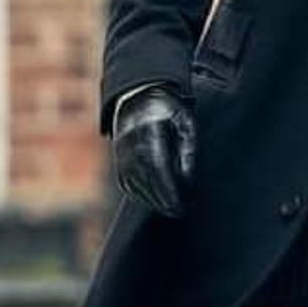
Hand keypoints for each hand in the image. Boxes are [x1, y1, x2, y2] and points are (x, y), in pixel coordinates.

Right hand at [111, 84, 195, 216]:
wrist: (137, 96)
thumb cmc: (168, 109)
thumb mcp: (186, 123)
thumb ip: (189, 151)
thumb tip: (188, 180)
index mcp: (150, 134)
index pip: (159, 170)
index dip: (170, 191)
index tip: (181, 205)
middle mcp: (132, 146)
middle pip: (147, 182)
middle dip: (164, 200)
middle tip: (179, 210)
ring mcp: (122, 154)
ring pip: (136, 186)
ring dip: (153, 200)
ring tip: (171, 206)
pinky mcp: (118, 160)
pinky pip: (127, 184)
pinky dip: (140, 194)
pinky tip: (154, 198)